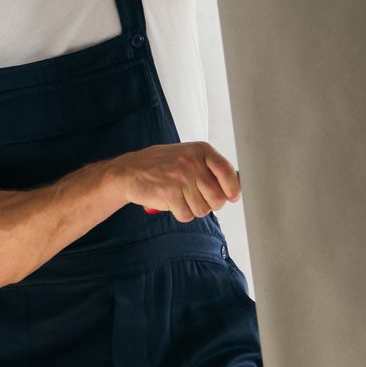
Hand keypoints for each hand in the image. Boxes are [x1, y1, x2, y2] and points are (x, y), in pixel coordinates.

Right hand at [114, 142, 239, 220]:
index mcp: (201, 151)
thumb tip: (234, 190)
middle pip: (218, 198)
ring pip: (203, 210)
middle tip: (198, 198)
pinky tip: (173, 202)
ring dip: (194, 209)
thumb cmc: (162, 164)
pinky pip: (187, 215)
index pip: (227, 172)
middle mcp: (193, 163)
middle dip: (211, 203)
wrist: (130, 171)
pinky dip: (181, 213)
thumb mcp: (188, 156)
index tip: (233, 196)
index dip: (233, 188)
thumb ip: (210, 169)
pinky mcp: (170, 195)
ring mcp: (181, 179)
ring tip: (182, 197)